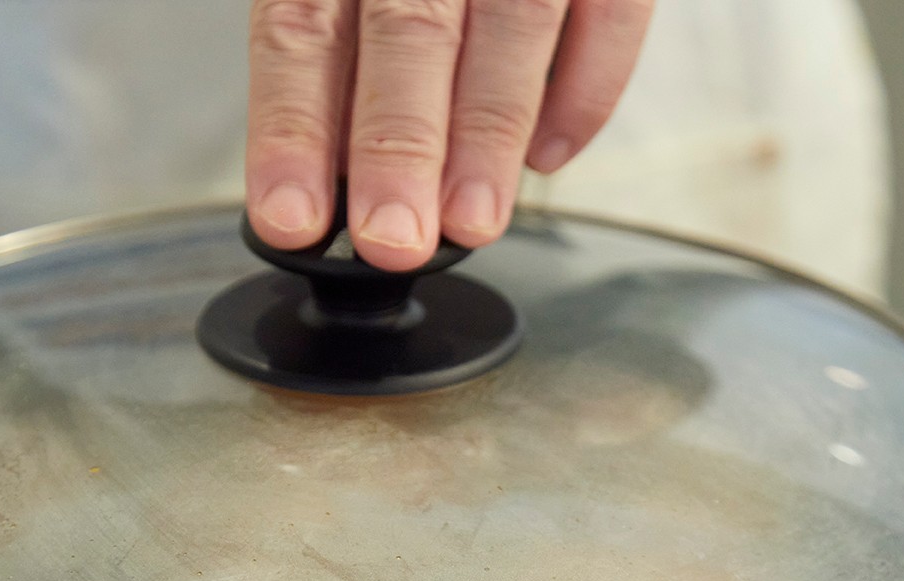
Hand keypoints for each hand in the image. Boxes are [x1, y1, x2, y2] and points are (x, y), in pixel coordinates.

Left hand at [246, 0, 653, 270]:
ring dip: (488, 136)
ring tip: (472, 220)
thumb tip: (334, 186)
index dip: (296, 128)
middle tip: (394, 236)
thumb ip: (343, 67)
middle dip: (399, 146)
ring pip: (510, 25)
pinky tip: (547, 157)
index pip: (302, 28)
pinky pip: (611, 16)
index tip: (292, 217)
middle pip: (408, 29)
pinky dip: (583, 95)